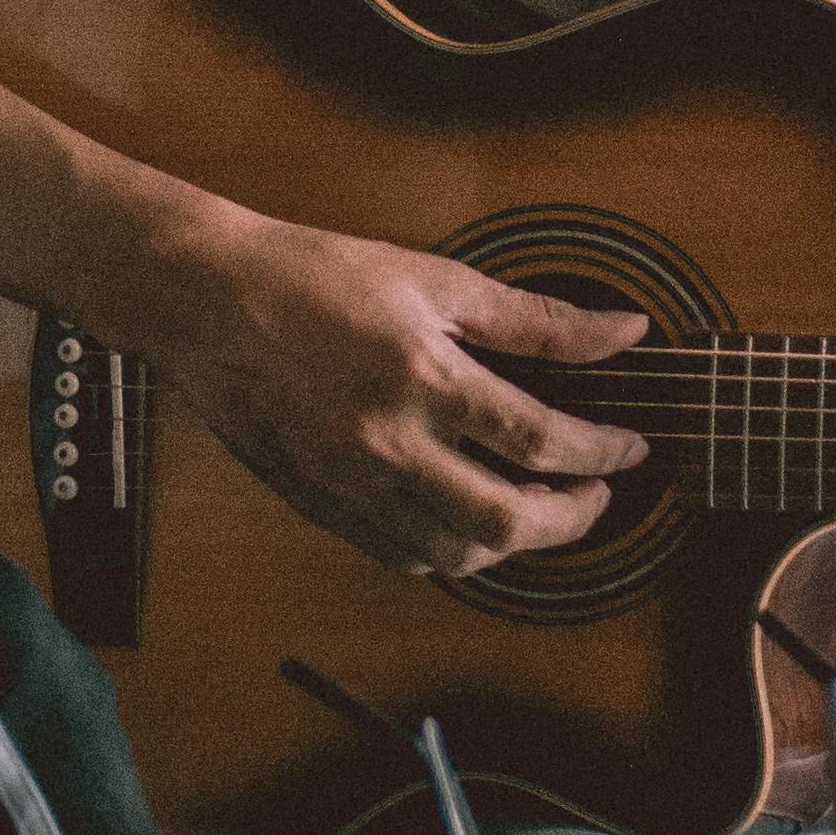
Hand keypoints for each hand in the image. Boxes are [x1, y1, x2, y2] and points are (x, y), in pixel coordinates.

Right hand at [151, 214, 654, 578]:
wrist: (207, 302)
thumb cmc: (312, 276)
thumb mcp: (434, 278)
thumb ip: (535, 318)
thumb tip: (623, 332)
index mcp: (423, 377)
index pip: (542, 440)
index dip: (603, 452)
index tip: (629, 448)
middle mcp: (389, 444)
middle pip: (507, 521)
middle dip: (572, 518)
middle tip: (594, 493)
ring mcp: (351, 485)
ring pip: (457, 555)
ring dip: (514, 541)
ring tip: (536, 506)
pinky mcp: (322, 507)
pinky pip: (403, 558)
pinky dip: (451, 551)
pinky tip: (465, 518)